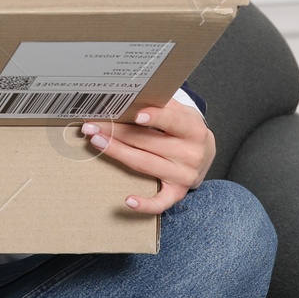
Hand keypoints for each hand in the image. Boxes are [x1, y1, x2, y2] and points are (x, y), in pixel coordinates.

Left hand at [80, 89, 215, 214]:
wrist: (205, 154)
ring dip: (118, 153)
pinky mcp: (177, 193)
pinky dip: (145, 204)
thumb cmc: (185, 129)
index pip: (173, 121)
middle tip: (93, 124)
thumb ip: (161, 103)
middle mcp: (190, 154)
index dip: (154, 117)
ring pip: (145, 165)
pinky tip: (128, 200)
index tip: (134, 114)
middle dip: (118, 132)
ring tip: (96, 142)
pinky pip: (161, 202)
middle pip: (149, 142)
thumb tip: (130, 94)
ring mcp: (184, 175)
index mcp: (193, 130)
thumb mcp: (181, 112)